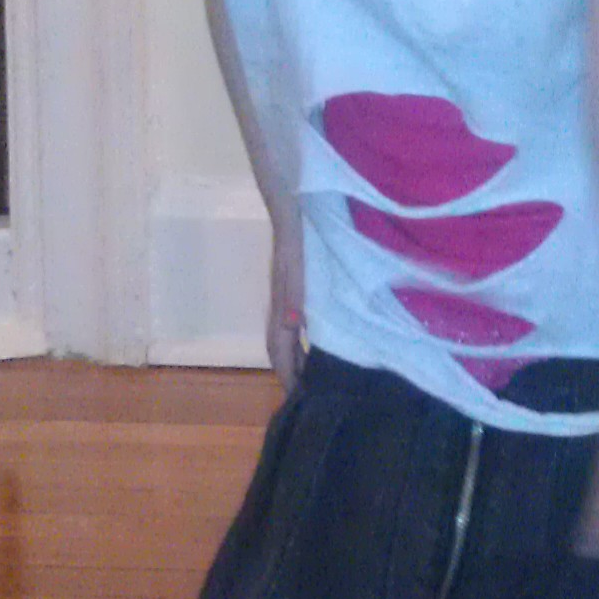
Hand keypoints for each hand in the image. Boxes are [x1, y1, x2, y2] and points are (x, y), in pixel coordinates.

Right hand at [265, 231, 304, 382]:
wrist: (292, 201)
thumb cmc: (298, 233)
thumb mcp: (299, 262)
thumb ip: (296, 292)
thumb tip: (292, 327)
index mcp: (282, 302)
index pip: (279, 348)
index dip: (286, 373)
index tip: (298, 397)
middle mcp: (282, 303)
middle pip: (280, 346)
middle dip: (290, 371)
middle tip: (308, 393)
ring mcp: (287, 294)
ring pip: (286, 334)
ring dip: (297, 356)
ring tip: (314, 374)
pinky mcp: (296, 284)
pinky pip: (296, 321)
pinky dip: (304, 338)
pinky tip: (319, 338)